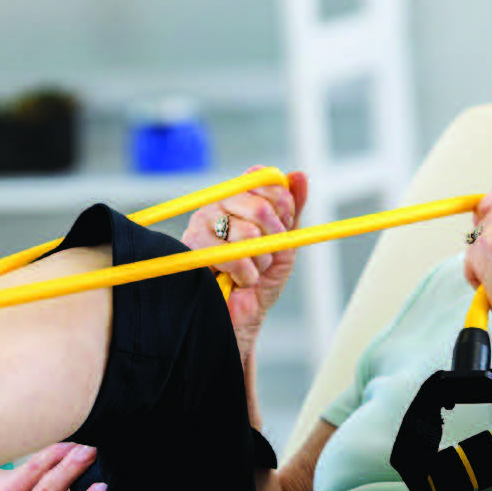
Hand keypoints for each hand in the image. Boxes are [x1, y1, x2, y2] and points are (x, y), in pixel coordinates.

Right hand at [182, 166, 308, 358]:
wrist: (244, 315)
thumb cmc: (262, 277)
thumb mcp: (285, 240)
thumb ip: (292, 208)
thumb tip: (299, 174)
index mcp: (236, 196)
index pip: (262, 179)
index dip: (282, 204)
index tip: (285, 225)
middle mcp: (216, 205)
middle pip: (259, 206)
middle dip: (274, 237)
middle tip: (268, 254)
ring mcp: (201, 224)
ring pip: (248, 233)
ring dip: (260, 259)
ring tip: (251, 270)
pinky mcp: (192, 248)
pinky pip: (233, 256)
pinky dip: (246, 274)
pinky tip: (239, 279)